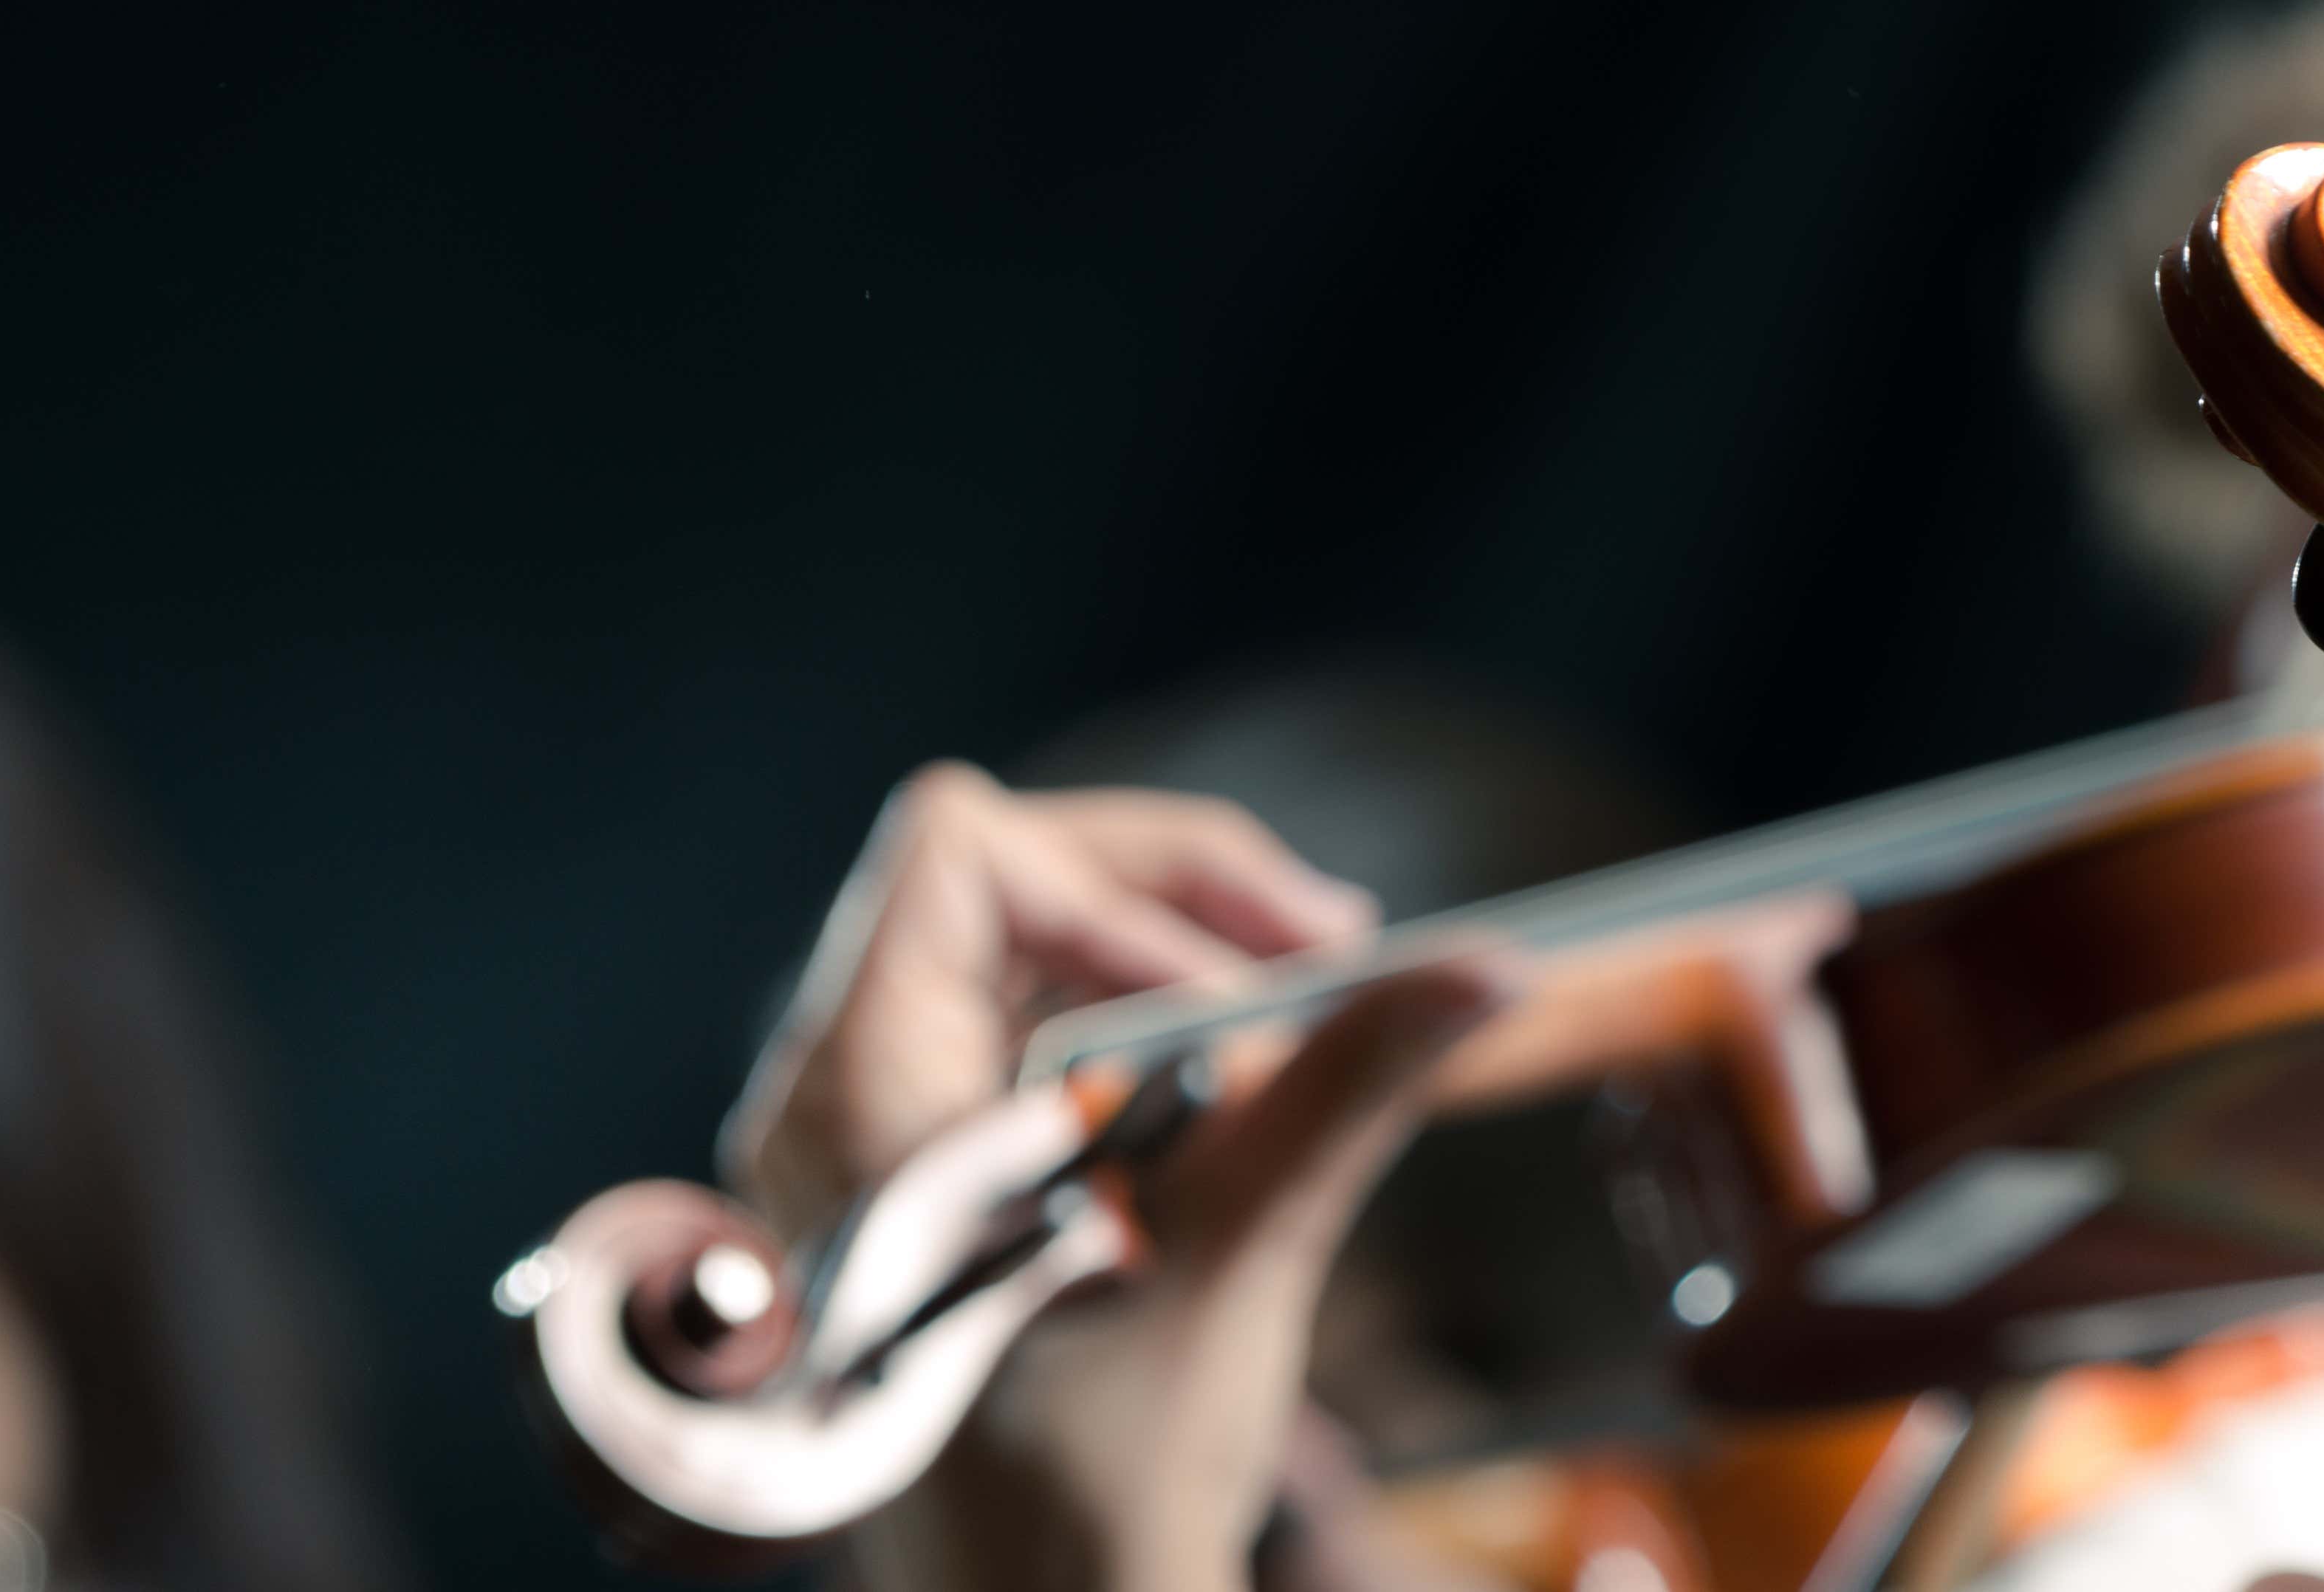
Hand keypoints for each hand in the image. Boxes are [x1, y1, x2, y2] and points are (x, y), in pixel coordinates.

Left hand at [727, 763, 1515, 1591]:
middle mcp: (832, 1097)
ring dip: (1167, 963)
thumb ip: (1357, 1079)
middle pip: (996, 882)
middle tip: (1332, 954)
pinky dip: (1132, 1035)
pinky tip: (1238, 1089)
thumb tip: (1492, 965)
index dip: (1130, 877)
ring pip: (1013, 955)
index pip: (965, 850)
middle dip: (1176, 904)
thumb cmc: (1096, 1472)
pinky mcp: (918, 1184)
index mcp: (863, 1095)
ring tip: (1303, 1018)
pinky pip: (1014, 1039)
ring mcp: (865, 1142)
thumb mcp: (1243, 1245)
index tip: (1262, 977)